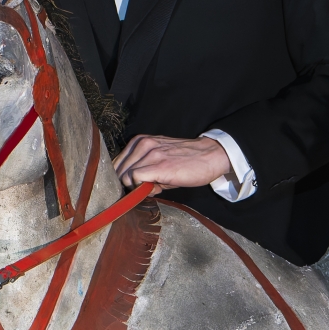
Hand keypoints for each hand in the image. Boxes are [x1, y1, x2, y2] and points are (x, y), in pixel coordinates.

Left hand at [113, 134, 231, 189]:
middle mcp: (143, 144)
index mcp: (141, 141)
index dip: (122, 178)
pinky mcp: (159, 166)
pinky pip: (135, 179)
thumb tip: (133, 187)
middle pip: (117, 170)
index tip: (132, 186)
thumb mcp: (162, 159)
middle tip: (145, 189)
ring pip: (124, 175)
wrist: (211, 156)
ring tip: (154, 187)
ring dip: (135, 187)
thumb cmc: (188, 160)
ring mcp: (150, 154)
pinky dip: (140, 188)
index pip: (117, 162)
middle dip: (127, 184)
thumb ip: (144, 169)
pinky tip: (155, 188)